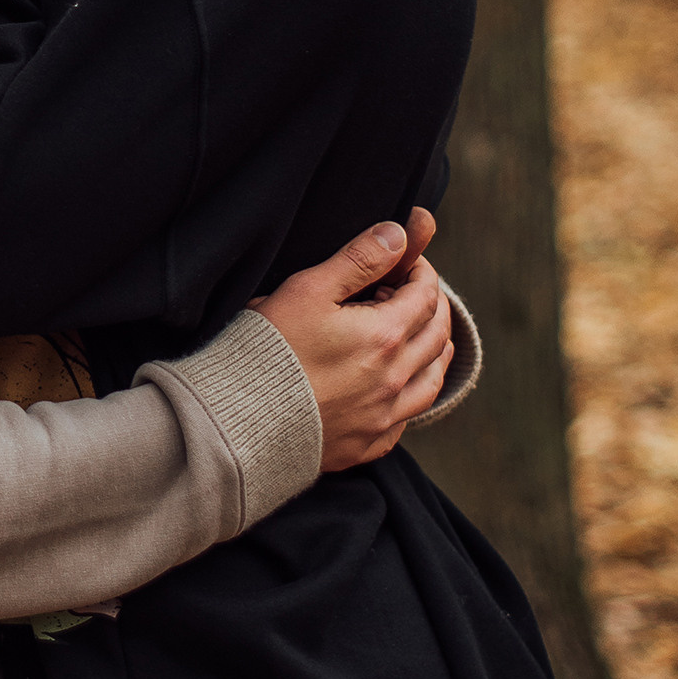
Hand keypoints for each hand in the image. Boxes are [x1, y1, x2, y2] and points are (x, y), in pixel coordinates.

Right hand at [251, 209, 454, 470]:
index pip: (426, 295)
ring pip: (433, 381)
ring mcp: (384, 416)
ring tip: (423, 336)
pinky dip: (412, 395)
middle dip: (432, 306)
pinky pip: (408, 420)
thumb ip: (359, 258)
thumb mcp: (308, 290)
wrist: (239, 421)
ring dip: (435, 351)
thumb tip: (398, 234)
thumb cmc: (268, 351)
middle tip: (415, 292)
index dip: (421, 271)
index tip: (407, 260)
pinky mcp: (367, 444)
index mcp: (385, 336)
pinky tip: (398, 388)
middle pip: (437, 335)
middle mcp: (394, 379)